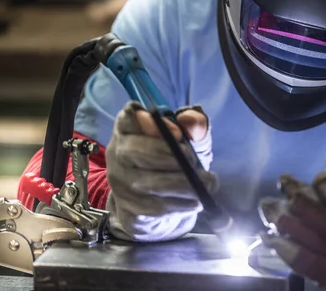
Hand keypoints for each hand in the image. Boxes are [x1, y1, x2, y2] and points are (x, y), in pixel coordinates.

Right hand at [105, 101, 217, 241]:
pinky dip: (179, 205)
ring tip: (208, 183)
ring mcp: (120, 182)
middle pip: (135, 151)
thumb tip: (193, 120)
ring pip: (147, 184)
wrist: (159, 197)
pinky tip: (195, 202)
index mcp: (129, 128)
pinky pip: (153, 207)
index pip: (129, 117)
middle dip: (171, 157)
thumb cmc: (173, 158)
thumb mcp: (187, 137)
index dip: (151, 123)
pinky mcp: (128, 208)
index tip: (179, 134)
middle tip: (196, 163)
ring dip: (182, 184)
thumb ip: (193, 124)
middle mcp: (118, 152)